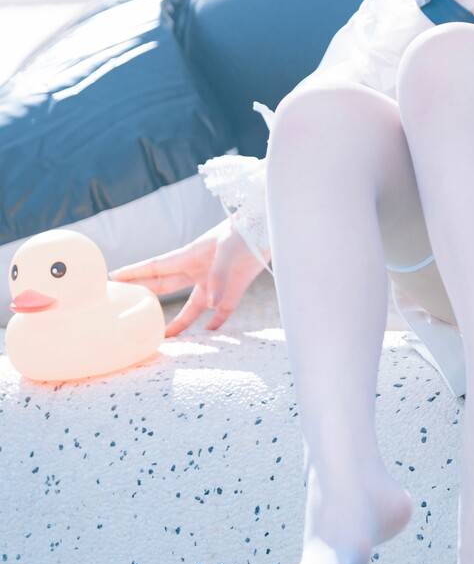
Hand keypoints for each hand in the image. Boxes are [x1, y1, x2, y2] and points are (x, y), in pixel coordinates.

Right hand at [108, 217, 266, 336]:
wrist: (272, 226)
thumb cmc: (247, 230)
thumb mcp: (229, 248)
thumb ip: (219, 276)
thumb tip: (211, 308)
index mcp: (190, 255)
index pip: (155, 266)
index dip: (133, 272)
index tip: (111, 277)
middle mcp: (199, 269)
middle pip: (166, 286)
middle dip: (145, 294)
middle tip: (124, 306)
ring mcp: (217, 280)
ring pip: (193, 304)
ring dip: (181, 320)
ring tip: (166, 336)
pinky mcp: (237, 287)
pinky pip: (223, 309)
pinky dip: (216, 321)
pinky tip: (209, 332)